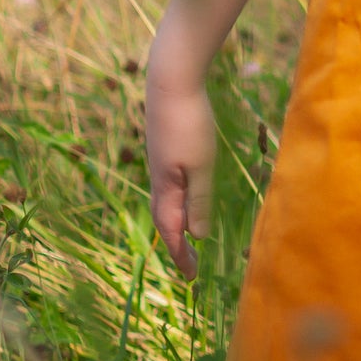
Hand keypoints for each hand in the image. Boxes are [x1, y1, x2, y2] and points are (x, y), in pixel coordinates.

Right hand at [145, 73, 216, 280]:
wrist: (170, 81)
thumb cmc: (189, 123)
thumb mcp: (201, 165)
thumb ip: (199, 200)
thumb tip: (198, 237)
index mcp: (166, 187)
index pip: (171, 232)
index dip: (180, 256)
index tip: (191, 279)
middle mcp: (158, 178)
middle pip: (163, 221)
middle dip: (174, 245)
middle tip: (189, 266)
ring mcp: (159, 162)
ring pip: (164, 203)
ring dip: (173, 224)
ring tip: (186, 238)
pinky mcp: (164, 148)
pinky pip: (167, 186)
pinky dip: (175, 202)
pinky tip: (184, 196)